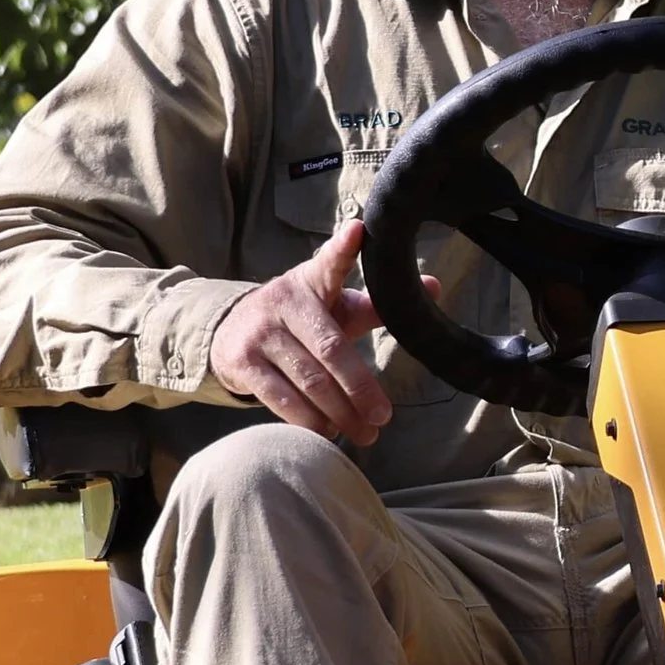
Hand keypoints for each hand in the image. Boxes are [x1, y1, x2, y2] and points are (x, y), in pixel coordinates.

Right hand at [210, 218, 394, 441]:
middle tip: (383, 417)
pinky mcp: (242, 362)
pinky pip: (280, 399)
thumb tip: (435, 287)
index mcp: (312, 280)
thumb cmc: (300, 317)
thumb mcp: (333, 303)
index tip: (358, 231)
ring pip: (308, 380)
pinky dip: (308, 420)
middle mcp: (284, 301)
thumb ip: (377, 303)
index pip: (330, 261)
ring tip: (363, 433)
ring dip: (339, 413)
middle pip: (330, 349)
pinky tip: (327, 432)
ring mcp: (260, 333)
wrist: (230, 329)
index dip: (343, 248)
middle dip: (360, 388)